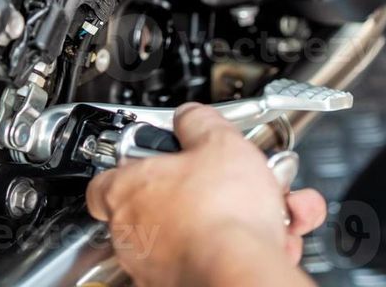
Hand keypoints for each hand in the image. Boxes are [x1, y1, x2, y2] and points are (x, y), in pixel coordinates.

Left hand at [86, 103, 326, 286]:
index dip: (137, 162)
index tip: (161, 158)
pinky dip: (247, 246)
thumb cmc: (221, 213)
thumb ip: (198, 122)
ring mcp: (156, 265)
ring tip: (275, 207)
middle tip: (236, 181)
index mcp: (129, 190)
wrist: (241, 271)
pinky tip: (278, 237)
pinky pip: (217, 256)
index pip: (107, 178)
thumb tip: (191, 116)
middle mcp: (134, 233)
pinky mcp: (185, 283)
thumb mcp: (217, 141)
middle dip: (212, 189)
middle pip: (169, 201)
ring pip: (201, 229)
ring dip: (241, 216)